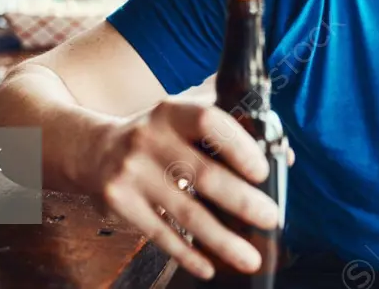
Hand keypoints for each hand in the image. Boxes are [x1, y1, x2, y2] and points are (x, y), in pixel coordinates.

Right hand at [85, 101, 284, 280]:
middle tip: (270, 218)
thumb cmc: (156, 134)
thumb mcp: (183, 115)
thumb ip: (230, 126)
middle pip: (203, 174)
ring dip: (223, 240)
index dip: (239, 146)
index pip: (209, 122)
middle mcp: (149, 139)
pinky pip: (160, 234)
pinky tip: (209, 266)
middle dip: (243, 202)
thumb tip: (283, 153)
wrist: (95, 150)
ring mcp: (132, 173)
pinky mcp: (120, 203)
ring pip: (186, 213)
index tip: (263, 171)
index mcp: (171, 112)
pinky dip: (187, 254)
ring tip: (250, 257)